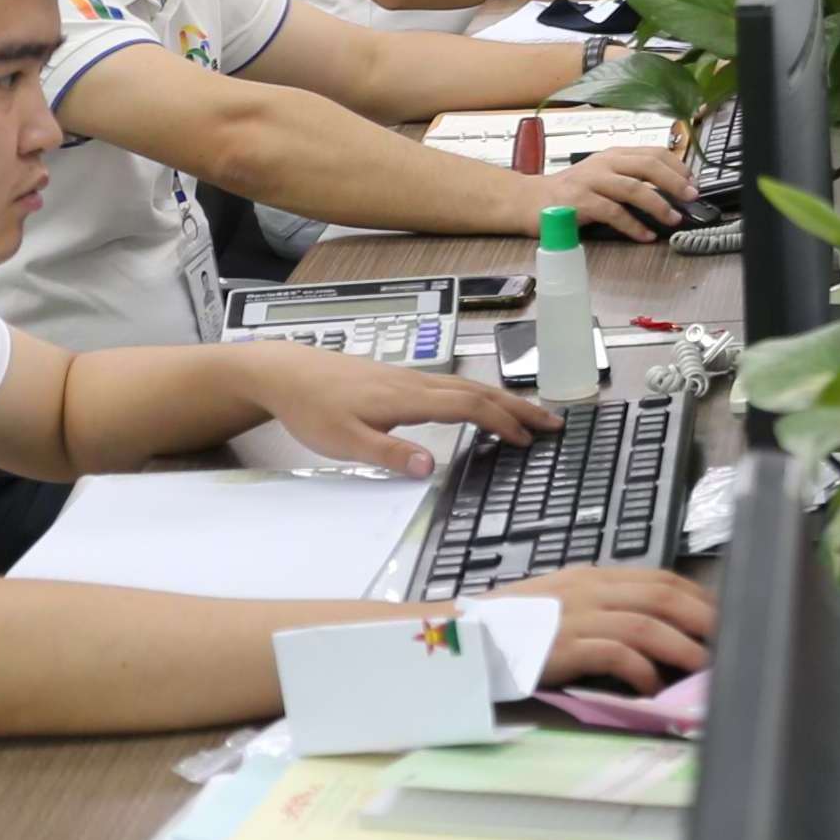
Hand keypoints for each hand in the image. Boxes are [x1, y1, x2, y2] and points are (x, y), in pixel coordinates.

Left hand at [247, 349, 553, 478]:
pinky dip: (480, 395)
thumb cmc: (312, 407)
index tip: (528, 441)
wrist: (286, 372)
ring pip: (469, 387)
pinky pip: (454, 386)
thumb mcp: (344, 441)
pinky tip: (481, 404)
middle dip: (519, 407)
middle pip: (480, 392)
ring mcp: (410, 379)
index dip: (502, 423)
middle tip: (553, 422)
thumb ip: (389, 454)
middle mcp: (417, 383)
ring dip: (504, 400)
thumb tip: (430, 467)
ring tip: (529, 414)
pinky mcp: (401, 380)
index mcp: (408, 398)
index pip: (470, 408)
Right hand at [499, 563, 713, 690]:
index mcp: (592, 576)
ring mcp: (575, 617)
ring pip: (646, 624)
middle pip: (662, 596)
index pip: (659, 578)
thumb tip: (652, 627)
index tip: (724, 616)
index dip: (697, 596)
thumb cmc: (513, 625)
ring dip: (682, 646)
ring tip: (705, 667)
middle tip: (732, 640)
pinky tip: (653, 686)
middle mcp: (588, 590)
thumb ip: (603, 605)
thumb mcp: (563, 600)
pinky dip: (641, 670)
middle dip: (704, 617)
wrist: (461, 636)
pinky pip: (614, 654)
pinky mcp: (561, 647)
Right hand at [549, 147, 692, 241]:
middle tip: (691, 197)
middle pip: (647, 166)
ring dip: (658, 204)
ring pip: (633, 188)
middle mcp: (604, 163)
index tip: (693, 183)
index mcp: (614, 155)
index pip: (653, 153)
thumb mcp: (604, 175)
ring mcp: (591, 182)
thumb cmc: (571, 190)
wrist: (530, 200)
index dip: (677, 167)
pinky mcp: (579, 203)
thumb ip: (631, 177)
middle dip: (674, 182)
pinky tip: (646, 235)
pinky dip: (633, 226)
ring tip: (674, 218)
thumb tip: (671, 190)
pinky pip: (613, 213)